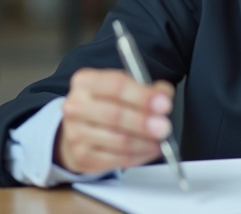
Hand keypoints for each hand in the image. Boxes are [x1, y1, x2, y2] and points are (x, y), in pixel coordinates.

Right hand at [55, 68, 174, 174]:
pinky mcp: (82, 157)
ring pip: (118, 141)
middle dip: (144, 123)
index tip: (164, 104)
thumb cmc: (108, 104)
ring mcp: (76, 133)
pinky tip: (150, 150)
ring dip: (145, 142)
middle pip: (115, 115)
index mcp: (86, 82)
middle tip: (165, 127)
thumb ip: (149, 90)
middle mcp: (76, 106)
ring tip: (161, 140)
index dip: (142, 96)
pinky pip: (117, 159)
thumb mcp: (127, 88)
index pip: (116, 86)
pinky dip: (139, 156)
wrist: (81, 129)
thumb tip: (163, 97)